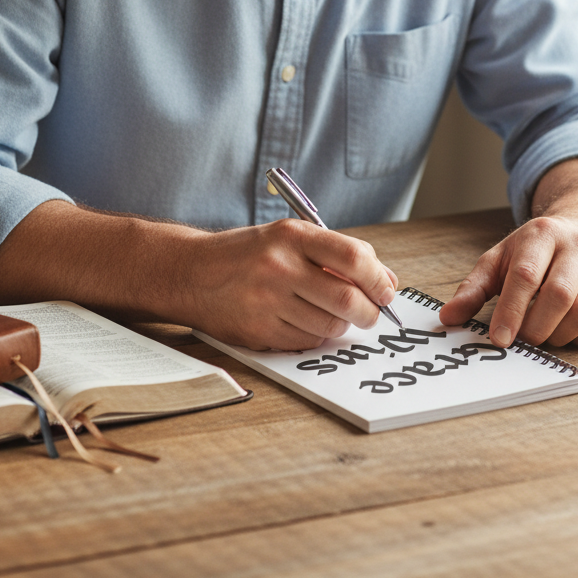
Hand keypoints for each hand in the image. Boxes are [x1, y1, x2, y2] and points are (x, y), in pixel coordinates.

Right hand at [179, 220, 398, 350]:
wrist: (190, 272)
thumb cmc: (247, 254)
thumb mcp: (288, 238)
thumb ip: (336, 254)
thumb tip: (386, 280)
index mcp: (292, 235)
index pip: (353, 257)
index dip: (378, 278)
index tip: (387, 290)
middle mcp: (279, 266)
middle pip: (346, 298)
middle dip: (369, 312)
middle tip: (372, 313)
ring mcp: (267, 301)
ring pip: (329, 325)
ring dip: (341, 325)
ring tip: (333, 314)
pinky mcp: (258, 331)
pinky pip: (306, 342)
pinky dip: (316, 336)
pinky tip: (304, 321)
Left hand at [438, 213, 577, 347]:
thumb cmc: (537, 251)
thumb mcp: (501, 258)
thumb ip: (473, 288)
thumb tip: (448, 317)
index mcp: (542, 234)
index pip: (526, 275)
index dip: (511, 311)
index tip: (499, 339)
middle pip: (558, 296)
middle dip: (535, 327)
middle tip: (522, 339)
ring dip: (558, 335)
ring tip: (543, 332)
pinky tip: (568, 331)